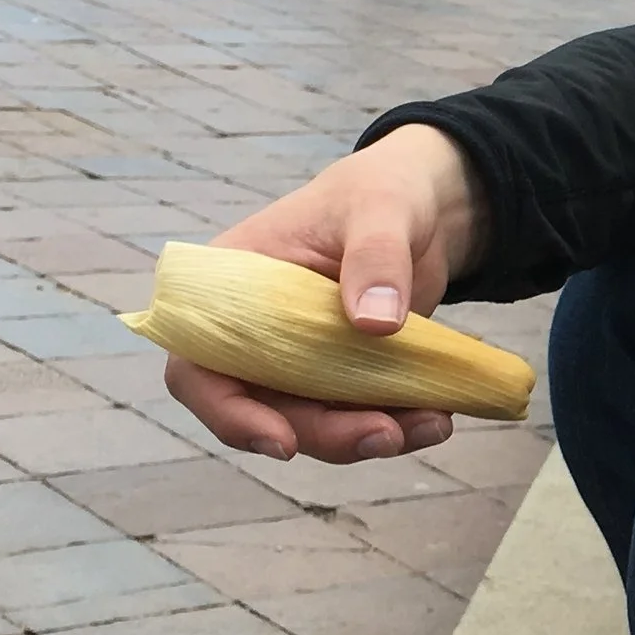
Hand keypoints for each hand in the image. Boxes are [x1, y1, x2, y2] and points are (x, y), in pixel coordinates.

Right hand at [161, 122, 487, 463]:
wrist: (425, 208)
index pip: (197, 367)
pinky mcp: (340, 377)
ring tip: (432, 423)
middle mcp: (253, 334)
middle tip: (387, 433)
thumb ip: (376, 256)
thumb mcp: (381, 208)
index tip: (281, 441)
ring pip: (313, 424)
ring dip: (367, 436)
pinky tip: (436, 418)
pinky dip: (394, 425)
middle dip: (324, 433)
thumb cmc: (383, 193)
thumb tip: (375, 324)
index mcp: (231, 289)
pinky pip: (355, 416)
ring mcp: (296, 361)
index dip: (228, 413)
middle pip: (263, 411)